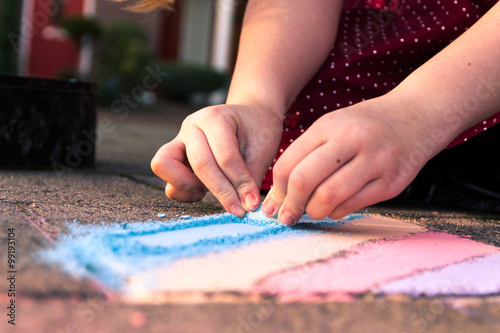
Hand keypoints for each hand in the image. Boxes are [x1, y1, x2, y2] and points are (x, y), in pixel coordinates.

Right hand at [151, 103, 282, 216]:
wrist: (248, 118)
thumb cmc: (257, 131)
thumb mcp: (262, 149)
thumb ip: (252, 176)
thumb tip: (248, 206)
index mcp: (215, 117)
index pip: (225, 155)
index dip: (240, 182)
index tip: (252, 203)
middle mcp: (192, 126)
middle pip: (200, 163)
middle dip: (222, 191)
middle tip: (239, 210)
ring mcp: (178, 140)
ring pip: (165, 165)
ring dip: (188, 187)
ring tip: (212, 192)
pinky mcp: (173, 158)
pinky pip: (167, 179)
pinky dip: (183, 191)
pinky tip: (203, 191)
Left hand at [261, 95, 441, 224]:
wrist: (417, 117)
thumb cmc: (364, 126)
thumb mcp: (332, 127)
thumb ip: (305, 156)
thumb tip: (278, 198)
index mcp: (329, 125)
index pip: (289, 163)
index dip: (277, 190)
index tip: (275, 203)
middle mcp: (351, 140)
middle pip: (304, 180)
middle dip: (290, 205)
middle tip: (287, 216)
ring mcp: (374, 162)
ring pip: (328, 197)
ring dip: (313, 212)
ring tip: (312, 211)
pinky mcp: (391, 183)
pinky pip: (352, 206)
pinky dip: (336, 212)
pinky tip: (334, 207)